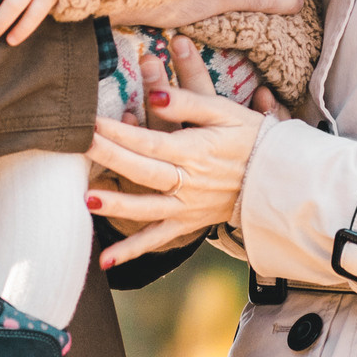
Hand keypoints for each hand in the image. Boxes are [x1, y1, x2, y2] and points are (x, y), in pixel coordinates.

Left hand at [88, 37, 277, 265]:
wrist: (279, 179)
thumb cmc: (251, 138)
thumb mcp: (225, 111)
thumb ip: (189, 101)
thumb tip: (155, 95)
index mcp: (196, 150)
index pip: (149, 141)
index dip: (118, 132)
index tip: (91, 121)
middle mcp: (189, 181)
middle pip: (141, 170)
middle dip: (107, 157)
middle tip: (77, 144)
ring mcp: (188, 207)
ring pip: (146, 208)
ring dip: (115, 205)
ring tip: (86, 198)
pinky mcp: (188, 224)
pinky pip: (158, 239)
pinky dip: (133, 251)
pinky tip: (106, 260)